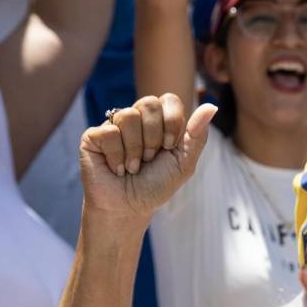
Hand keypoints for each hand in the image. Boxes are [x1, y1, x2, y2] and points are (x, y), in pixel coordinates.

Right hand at [79, 94, 215, 221]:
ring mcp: (113, 126)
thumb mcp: (184, 162)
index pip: (169, 99)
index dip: (172, 121)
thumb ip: (197, 134)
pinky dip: (118, 156)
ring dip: (136, 149)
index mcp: (159, 121)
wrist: (130, 207)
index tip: (170, 146)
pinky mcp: (93, 136)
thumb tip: (212, 106)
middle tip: (150, 158)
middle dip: (155, 136)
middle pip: (148, 103)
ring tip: (134, 166)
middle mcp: (136, 119)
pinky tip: (118, 168)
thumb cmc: (157, 185)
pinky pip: (109, 132)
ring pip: (128, 116)